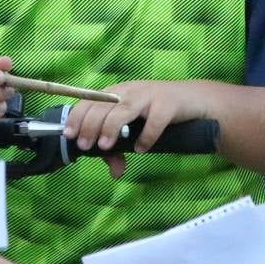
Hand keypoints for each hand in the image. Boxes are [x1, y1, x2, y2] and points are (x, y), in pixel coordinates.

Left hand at [63, 80, 210, 175]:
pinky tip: (141, 149)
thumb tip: (114, 172)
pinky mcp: (168, 104)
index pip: (90, 100)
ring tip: (105, 145)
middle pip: (103, 104)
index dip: (77, 116)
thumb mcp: (136, 126)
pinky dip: (146, 136)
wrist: (195, 98)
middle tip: (86, 145)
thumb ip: (122, 146)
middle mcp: (130, 91)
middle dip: (90, 125)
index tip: (69, 134)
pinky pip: (155, 120)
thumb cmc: (159, 111)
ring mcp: (149, 95)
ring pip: (123, 108)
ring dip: (111, 126)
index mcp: (117, 93)